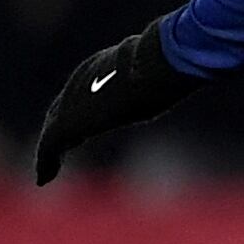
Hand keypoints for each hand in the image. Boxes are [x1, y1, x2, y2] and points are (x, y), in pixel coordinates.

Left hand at [32, 17, 192, 182]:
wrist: (153, 67)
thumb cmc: (168, 65)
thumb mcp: (169, 71)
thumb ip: (170, 76)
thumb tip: (199, 70)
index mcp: (101, 66)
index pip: (83, 90)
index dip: (78, 109)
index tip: (79, 126)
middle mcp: (80, 81)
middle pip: (62, 109)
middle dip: (58, 130)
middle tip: (56, 151)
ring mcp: (71, 100)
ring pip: (54, 129)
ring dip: (50, 150)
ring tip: (47, 168)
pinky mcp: (68, 121)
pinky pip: (50, 146)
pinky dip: (46, 161)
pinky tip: (44, 178)